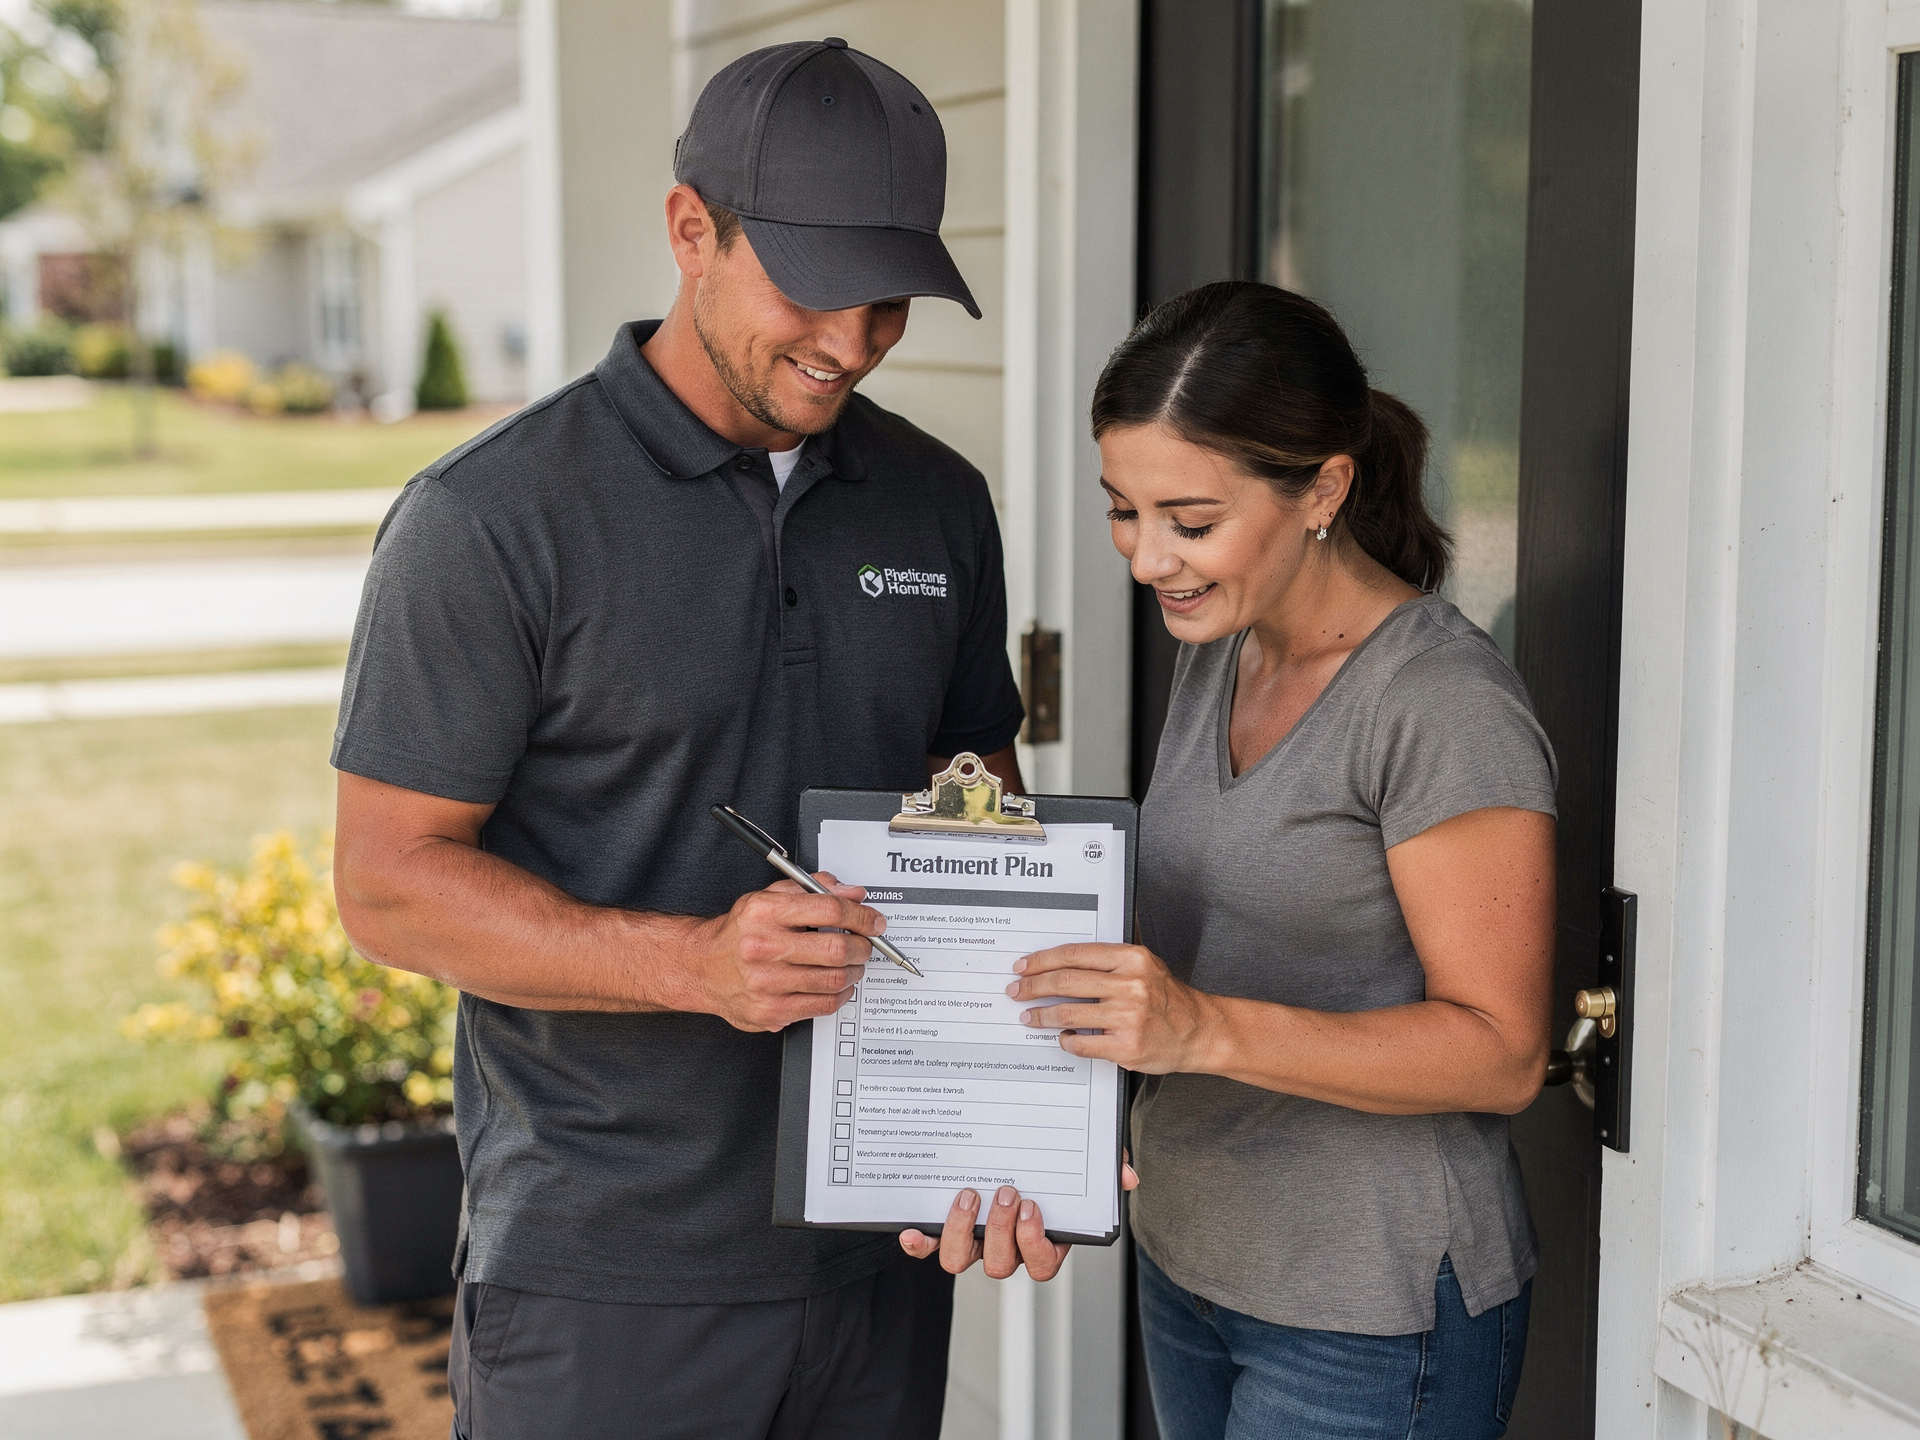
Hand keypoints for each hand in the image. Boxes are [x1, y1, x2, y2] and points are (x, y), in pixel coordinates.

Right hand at [683, 874, 885, 1031]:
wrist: (702, 968)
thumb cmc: (739, 933)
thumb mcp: (769, 898)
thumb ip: (812, 890)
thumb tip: (852, 893)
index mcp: (764, 913)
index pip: (829, 909)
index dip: (861, 915)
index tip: (873, 921)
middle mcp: (763, 947)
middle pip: (836, 948)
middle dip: (863, 946)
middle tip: (866, 944)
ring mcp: (766, 984)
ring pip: (834, 980)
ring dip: (855, 971)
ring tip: (852, 964)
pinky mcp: (770, 1011)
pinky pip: (823, 1005)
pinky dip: (840, 994)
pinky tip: (838, 985)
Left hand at [898, 1160, 1139, 1277]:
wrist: (1008, 1152)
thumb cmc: (1050, 1168)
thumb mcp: (1081, 1166)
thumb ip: (1107, 1169)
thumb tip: (1126, 1177)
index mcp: (1041, 1241)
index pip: (1041, 1263)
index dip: (1033, 1242)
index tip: (1031, 1207)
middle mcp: (1005, 1249)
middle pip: (998, 1264)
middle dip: (1000, 1230)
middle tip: (1004, 1191)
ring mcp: (972, 1243)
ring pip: (961, 1261)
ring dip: (962, 1230)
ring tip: (969, 1193)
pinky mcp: (943, 1232)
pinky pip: (929, 1249)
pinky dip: (920, 1243)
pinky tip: (912, 1227)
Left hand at [1009, 944, 1220, 1072]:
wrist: (1200, 1032)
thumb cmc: (1170, 999)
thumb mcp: (1146, 965)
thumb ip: (1111, 959)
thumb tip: (1062, 960)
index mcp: (1132, 959)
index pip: (1075, 955)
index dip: (1042, 960)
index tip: (1024, 967)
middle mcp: (1130, 985)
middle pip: (1065, 981)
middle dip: (1033, 986)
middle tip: (1016, 991)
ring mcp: (1128, 1017)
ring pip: (1068, 1013)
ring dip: (1041, 1016)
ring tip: (1029, 1017)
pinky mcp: (1127, 1046)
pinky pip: (1082, 1043)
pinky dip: (1065, 1040)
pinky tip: (1061, 1037)